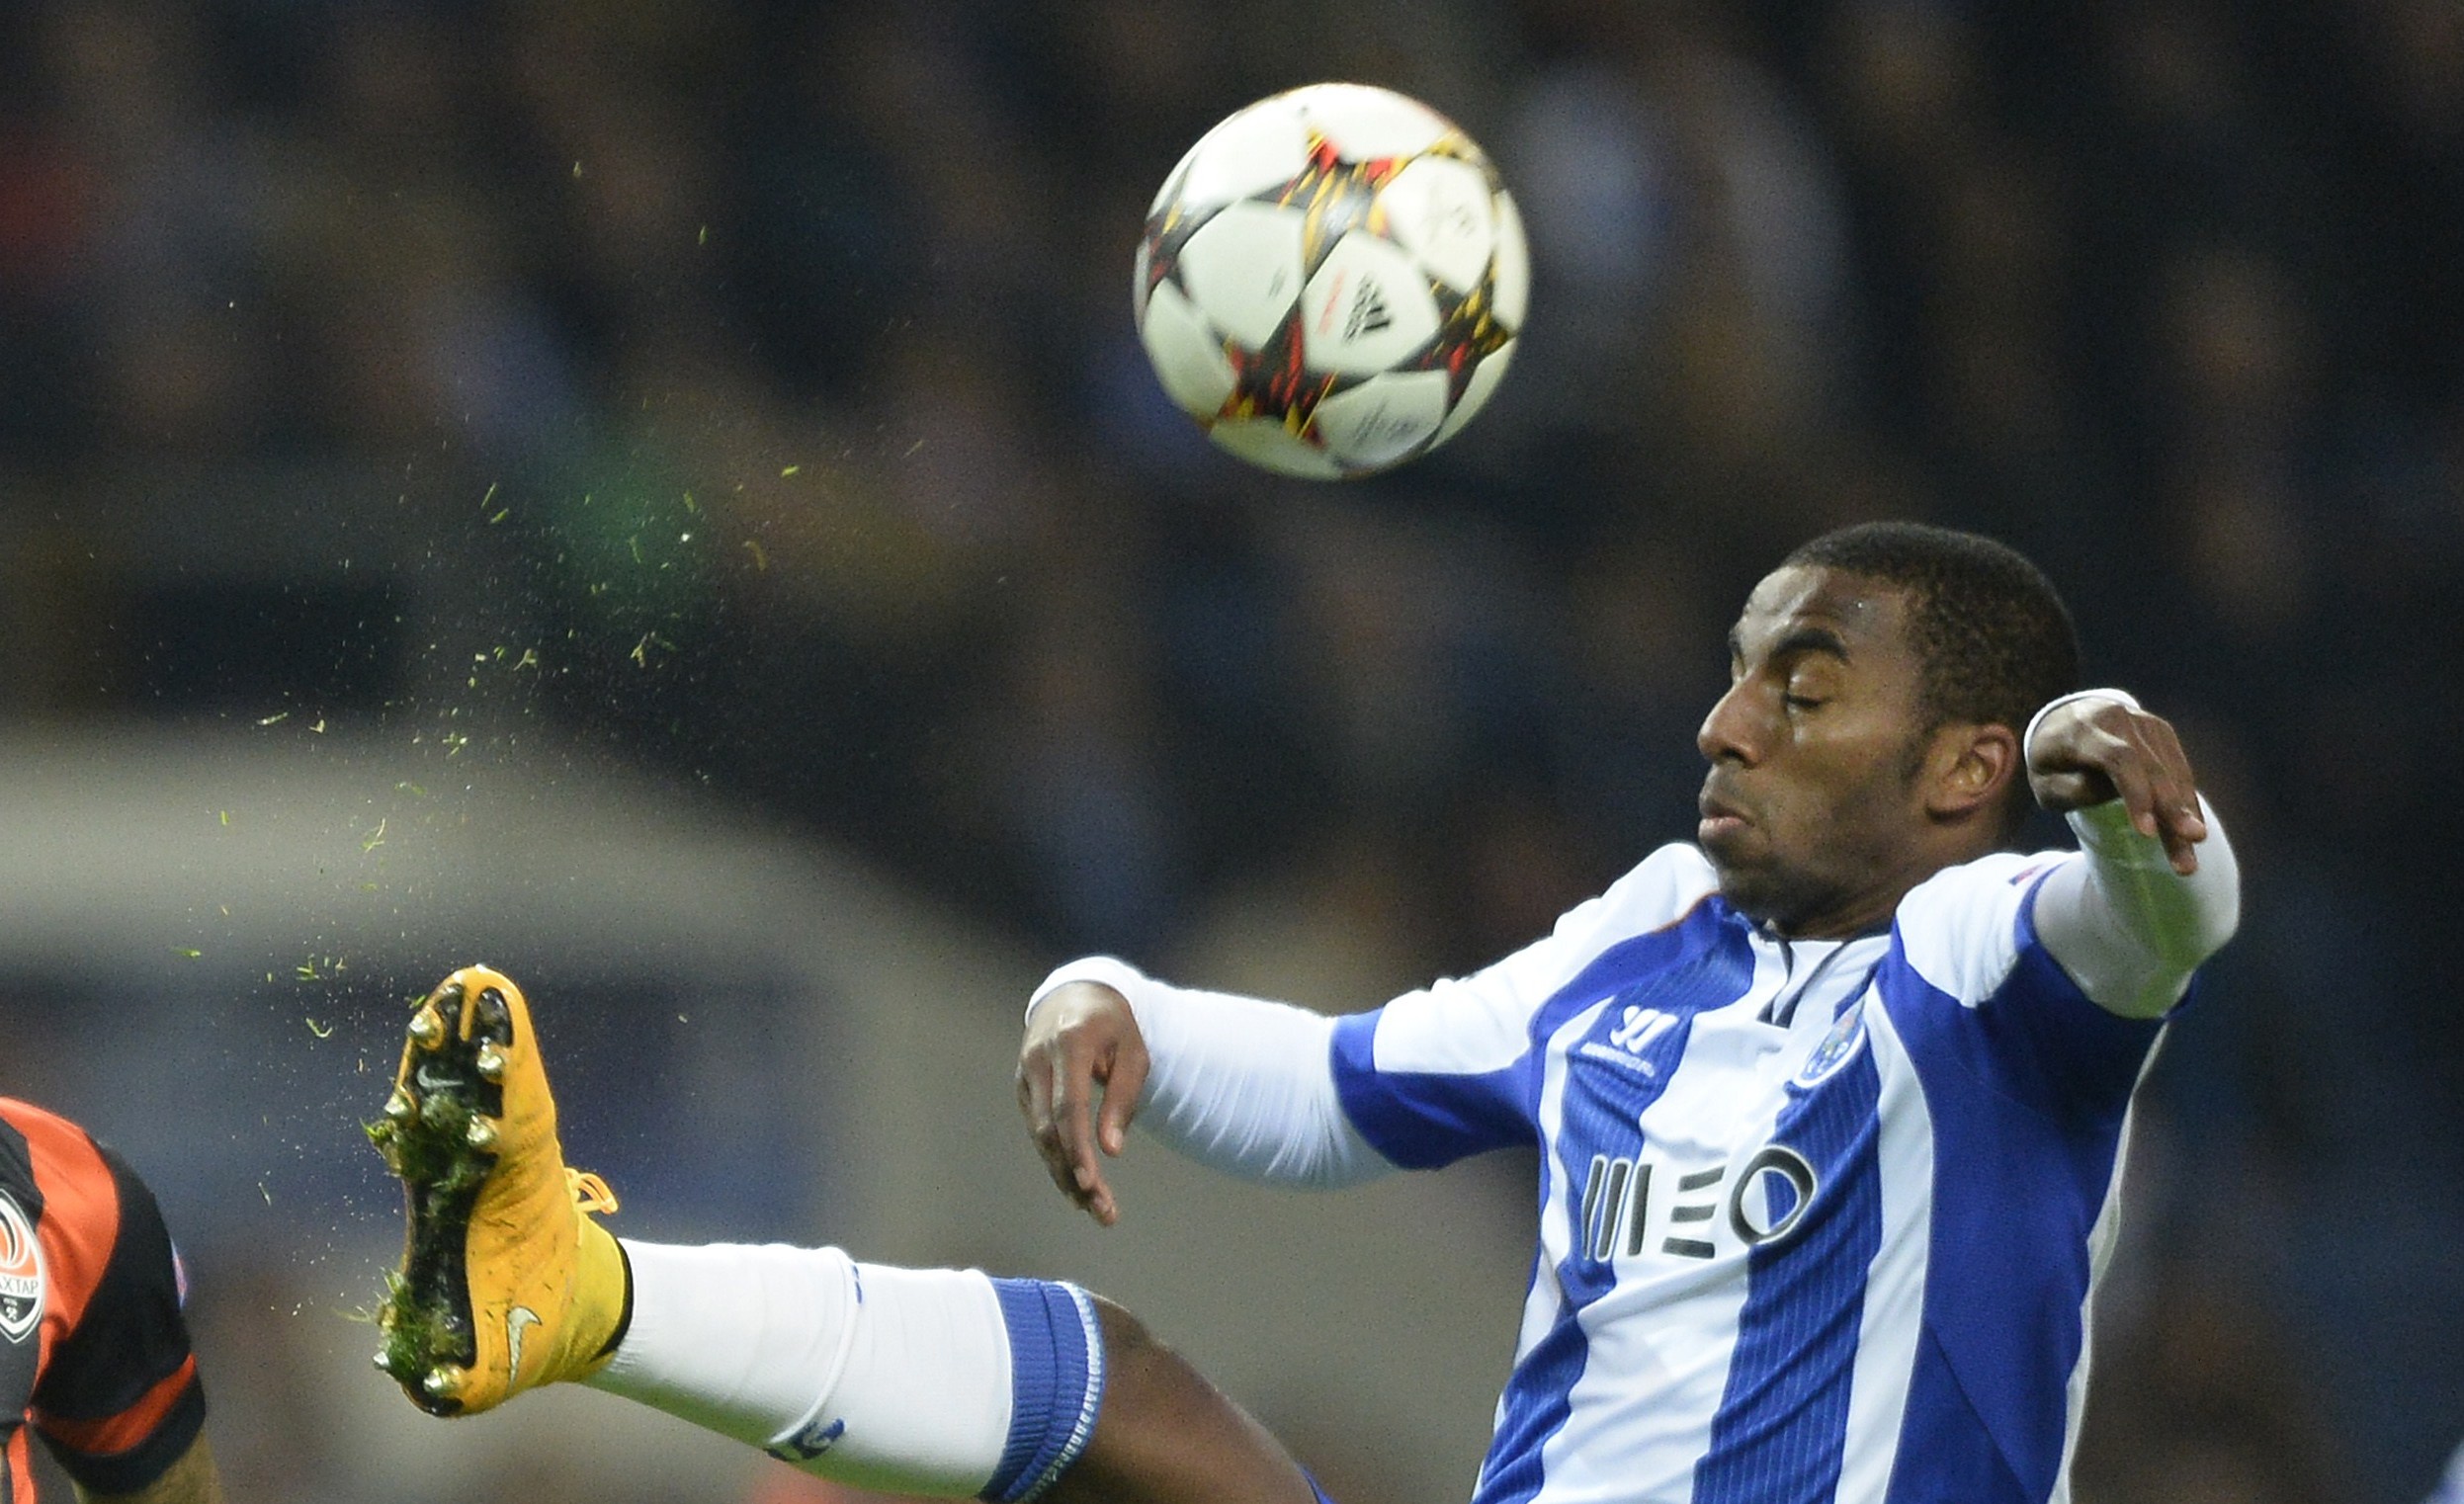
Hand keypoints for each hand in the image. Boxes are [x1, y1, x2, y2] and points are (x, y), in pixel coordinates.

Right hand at [1016, 981, 1149, 1225]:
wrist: (1076, 995)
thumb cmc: (1115, 1027)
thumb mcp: (1134, 1053)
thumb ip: (1123, 1098)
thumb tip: (1111, 1150)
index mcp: (1070, 1044)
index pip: (1069, 1107)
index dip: (1077, 1149)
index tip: (1092, 1184)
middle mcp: (1038, 1059)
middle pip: (1049, 1129)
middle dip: (1073, 1174)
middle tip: (1102, 1211)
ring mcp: (1025, 1074)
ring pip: (1039, 1136)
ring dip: (1064, 1175)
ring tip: (1096, 1209)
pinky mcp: (1023, 1088)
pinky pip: (1038, 1130)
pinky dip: (1056, 1159)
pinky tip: (1077, 1186)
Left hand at [2028, 696, 2209, 874]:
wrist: (2064, 718)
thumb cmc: (2051, 761)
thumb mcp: (2044, 782)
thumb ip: (2073, 791)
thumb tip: (2118, 798)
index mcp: (2081, 731)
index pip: (2118, 760)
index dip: (2137, 795)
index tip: (2147, 833)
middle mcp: (2116, 720)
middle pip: (2151, 767)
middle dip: (2173, 808)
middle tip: (2193, 841)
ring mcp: (2143, 723)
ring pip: (2171, 772)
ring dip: (2185, 814)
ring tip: (2189, 859)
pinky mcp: (2161, 731)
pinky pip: (2178, 769)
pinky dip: (2186, 802)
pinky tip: (2191, 829)